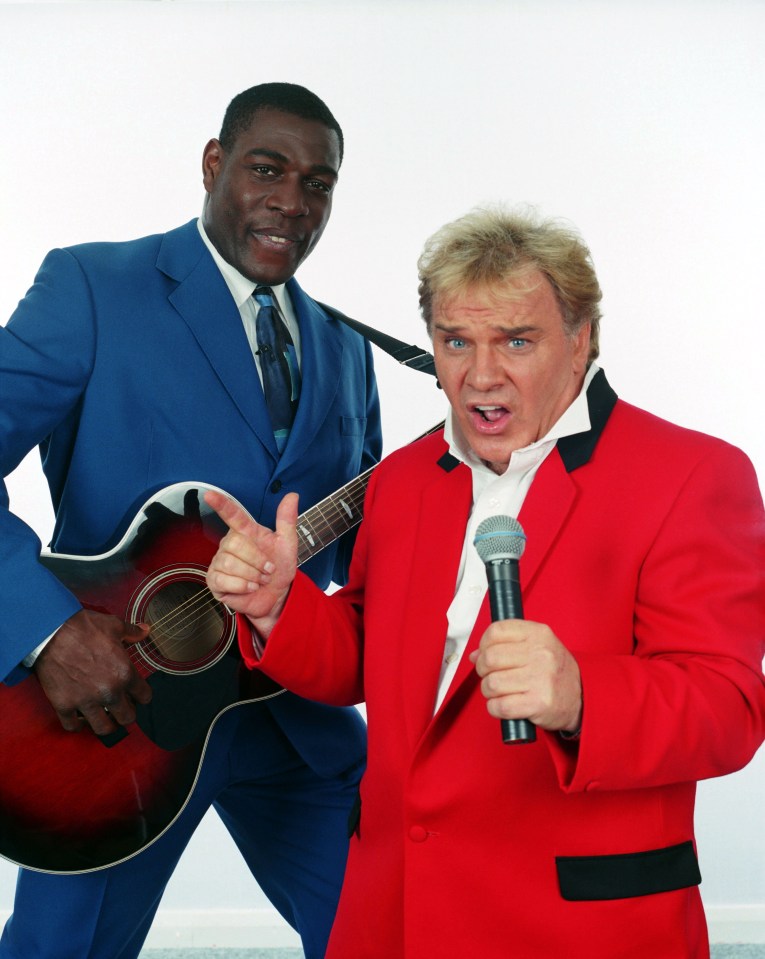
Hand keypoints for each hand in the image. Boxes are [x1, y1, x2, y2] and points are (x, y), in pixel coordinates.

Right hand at [34, 609, 151, 734]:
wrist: (51, 632)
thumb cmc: (84, 627)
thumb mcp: (115, 625)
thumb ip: (132, 633)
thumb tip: (146, 630)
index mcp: (124, 673)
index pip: (145, 696)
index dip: (142, 695)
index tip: (136, 694)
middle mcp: (108, 692)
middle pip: (127, 717)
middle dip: (127, 713)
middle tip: (122, 707)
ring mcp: (85, 701)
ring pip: (104, 728)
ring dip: (107, 724)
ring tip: (105, 718)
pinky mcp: (64, 705)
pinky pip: (73, 726)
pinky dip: (77, 725)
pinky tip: (80, 718)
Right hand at [205, 490, 297, 635]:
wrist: (277, 595)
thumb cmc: (278, 568)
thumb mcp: (288, 544)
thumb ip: (287, 520)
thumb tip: (292, 496)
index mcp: (246, 531)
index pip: (231, 514)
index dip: (220, 504)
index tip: (209, 494)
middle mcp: (230, 544)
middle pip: (235, 544)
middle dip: (257, 560)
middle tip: (268, 570)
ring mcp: (220, 562)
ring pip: (229, 563)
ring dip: (252, 575)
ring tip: (261, 580)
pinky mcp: (215, 580)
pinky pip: (223, 580)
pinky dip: (242, 586)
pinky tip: (250, 587)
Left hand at [470, 620, 582, 733]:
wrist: (582, 697)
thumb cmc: (553, 671)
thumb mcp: (536, 646)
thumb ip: (506, 645)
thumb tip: (474, 655)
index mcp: (538, 634)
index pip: (496, 631)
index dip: (484, 644)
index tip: (486, 653)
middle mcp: (540, 653)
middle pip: (490, 658)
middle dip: (482, 670)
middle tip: (490, 675)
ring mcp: (540, 678)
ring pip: (492, 683)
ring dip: (489, 691)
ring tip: (499, 692)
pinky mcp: (538, 703)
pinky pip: (500, 706)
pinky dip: (495, 708)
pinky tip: (503, 706)